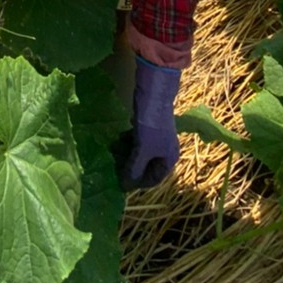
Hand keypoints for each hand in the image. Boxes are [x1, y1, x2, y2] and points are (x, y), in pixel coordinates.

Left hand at [120, 59, 180, 190]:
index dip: (138, 183)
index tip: (121, 184)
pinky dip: (127, 144)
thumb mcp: (142, 150)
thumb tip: (125, 187)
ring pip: (140, 154)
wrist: (154, 95)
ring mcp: (157, 139)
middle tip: (114, 167)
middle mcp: (165, 151)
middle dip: (131, 168)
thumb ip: (134, 169)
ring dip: (127, 155)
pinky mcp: (148, 129)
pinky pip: (137, 142)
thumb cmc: (151, 126)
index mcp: (169, 159)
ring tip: (113, 154)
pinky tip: (117, 141)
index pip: (154, 180)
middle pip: (146, 167)